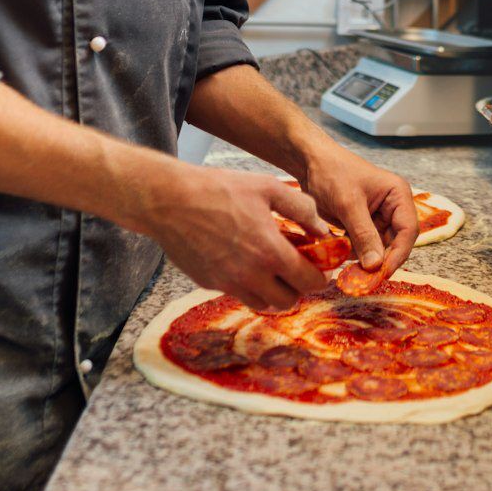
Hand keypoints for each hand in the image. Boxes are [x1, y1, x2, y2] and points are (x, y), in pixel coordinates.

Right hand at [142, 163, 332, 313]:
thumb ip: (301, 208)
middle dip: (297, 287)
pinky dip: (247, 286)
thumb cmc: (219, 189)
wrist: (169, 200)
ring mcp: (227, 283)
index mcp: (270, 252)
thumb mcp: (267, 187)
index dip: (319, 277)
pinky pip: (237, 294)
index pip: (308, 282)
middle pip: (288, 301)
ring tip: (270, 267)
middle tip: (295, 268)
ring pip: (262, 303)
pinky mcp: (209, 283)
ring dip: (272, 291)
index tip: (318, 269)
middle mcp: (250, 275)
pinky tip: (244, 262)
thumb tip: (322, 229)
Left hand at [296, 139, 418, 281]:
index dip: (398, 254)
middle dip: (379, 260)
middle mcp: (392, 207)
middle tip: (362, 279)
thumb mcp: (348, 204)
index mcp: (398, 195)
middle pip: (394, 243)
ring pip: (377, 248)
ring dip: (364, 259)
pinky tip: (339, 254)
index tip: (382, 273)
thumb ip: (363, 235)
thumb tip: (376, 266)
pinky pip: (362, 246)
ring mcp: (376, 217)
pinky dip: (352, 253)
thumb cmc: (331, 171)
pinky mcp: (360, 224)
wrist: (307, 160)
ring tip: (347, 268)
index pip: (408, 231)